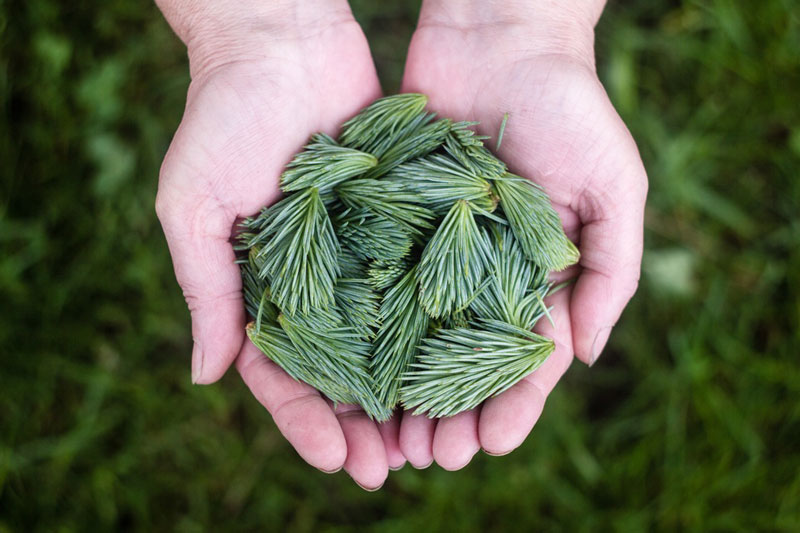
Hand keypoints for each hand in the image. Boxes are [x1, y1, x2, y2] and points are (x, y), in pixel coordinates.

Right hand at [155, 1, 403, 488]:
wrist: (281, 41)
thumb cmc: (222, 119)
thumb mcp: (193, 206)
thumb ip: (205, 289)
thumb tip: (204, 376)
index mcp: (262, 288)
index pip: (281, 373)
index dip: (305, 422)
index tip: (335, 460)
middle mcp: (316, 280)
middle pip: (341, 370)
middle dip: (363, 423)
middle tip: (391, 469)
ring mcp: (362, 253)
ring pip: (389, 338)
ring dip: (408, 391)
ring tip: (434, 438)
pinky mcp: (403, 220)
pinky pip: (423, 278)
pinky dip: (439, 322)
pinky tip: (465, 362)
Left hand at [398, 1, 647, 468]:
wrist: (501, 37)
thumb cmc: (571, 107)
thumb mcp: (614, 186)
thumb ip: (610, 269)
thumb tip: (586, 356)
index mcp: (538, 273)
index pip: (526, 357)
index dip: (513, 405)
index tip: (491, 445)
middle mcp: (483, 269)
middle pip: (465, 358)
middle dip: (452, 411)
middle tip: (430, 458)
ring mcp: (435, 247)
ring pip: (416, 333)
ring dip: (405, 387)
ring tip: (389, 435)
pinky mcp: (393, 218)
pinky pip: (378, 279)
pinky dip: (367, 325)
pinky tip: (352, 366)